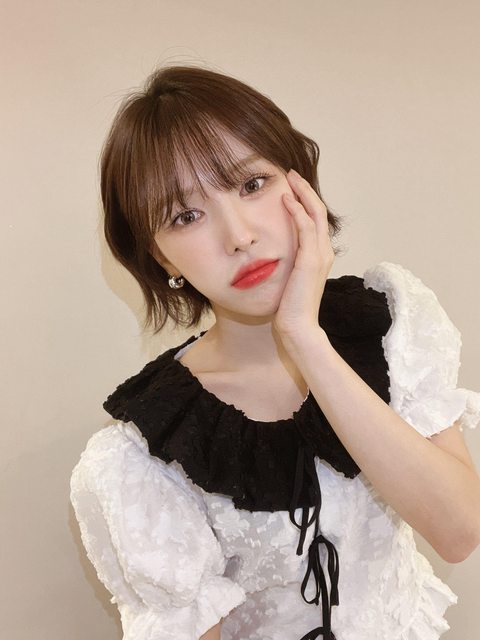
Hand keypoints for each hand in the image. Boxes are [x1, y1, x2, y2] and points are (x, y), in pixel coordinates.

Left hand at [273, 169, 333, 340]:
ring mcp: (320, 255)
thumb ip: (286, 263)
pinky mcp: (311, 260)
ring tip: (289, 178)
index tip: (291, 187)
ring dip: (302, 193)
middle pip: (319, 210)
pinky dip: (297, 210)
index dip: (305, 200)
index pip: (315, 220)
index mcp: (319, 255)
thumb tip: (272, 253)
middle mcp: (324, 251)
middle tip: (291, 174)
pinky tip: (285, 199)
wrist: (297, 327)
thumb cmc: (289, 308)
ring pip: (315, 213)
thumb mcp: (288, 279)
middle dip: (305, 189)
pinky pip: (306, 227)